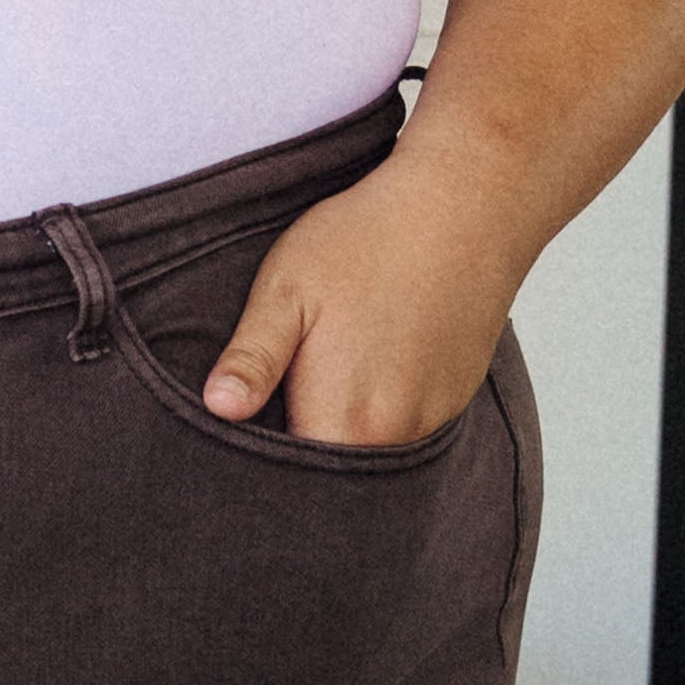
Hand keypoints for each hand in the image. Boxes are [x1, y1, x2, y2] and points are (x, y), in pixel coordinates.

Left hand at [202, 156, 513, 443]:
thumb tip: (218, 408)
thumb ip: (252, 359)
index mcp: (343, 421)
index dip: (254, 463)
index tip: (238, 432)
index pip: (285, 480)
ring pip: (365, 452)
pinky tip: (367, 361)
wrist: (466, 204)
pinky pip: (401, 429)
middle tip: (278, 393)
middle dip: (296, 447)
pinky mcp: (453, 400)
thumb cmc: (368, 239)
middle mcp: (394, 438)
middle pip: (327, 473)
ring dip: (338, 427)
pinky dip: (377, 411)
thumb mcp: (286, 289)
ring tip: (325, 370)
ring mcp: (431, 421)